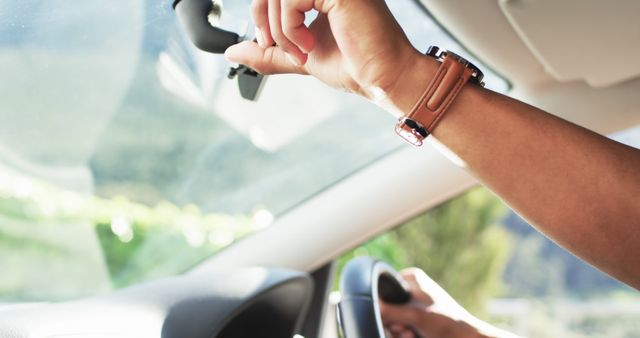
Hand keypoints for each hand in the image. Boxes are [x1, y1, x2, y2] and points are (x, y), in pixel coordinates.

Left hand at [224, 0, 422, 100]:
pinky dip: (291, 28)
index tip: (267, 43)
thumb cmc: (353, 66)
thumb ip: (267, 51)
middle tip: (281, 48)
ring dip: (281, 31)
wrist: (380, 78)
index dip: (260, 14)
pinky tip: (310, 45)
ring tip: (302, 52)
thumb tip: (232, 51)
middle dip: (265, 21)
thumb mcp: (298, 56)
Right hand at [380, 268, 518, 337]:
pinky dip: (404, 334)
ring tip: (411, 334)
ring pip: (392, 320)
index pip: (383, 289)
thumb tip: (372, 306)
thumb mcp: (416, 315)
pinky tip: (413, 336)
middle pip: (386, 307)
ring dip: (398, 331)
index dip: (384, 306)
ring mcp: (413, 304)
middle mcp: (411, 289)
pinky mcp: (417, 318)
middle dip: (394, 323)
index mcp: (411, 278)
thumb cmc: (447, 323)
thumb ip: (391, 310)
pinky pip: (400, 326)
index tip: (395, 318)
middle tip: (405, 329)